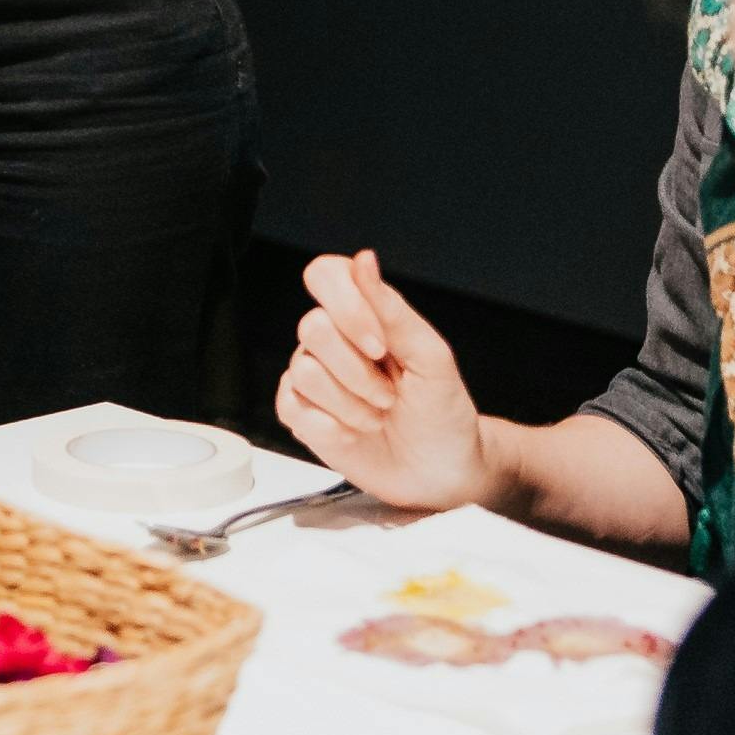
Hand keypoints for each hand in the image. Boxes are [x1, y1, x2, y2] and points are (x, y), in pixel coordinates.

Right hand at [275, 247, 492, 509]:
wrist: (441, 474)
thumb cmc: (442, 413)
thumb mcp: (431, 358)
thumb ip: (392, 309)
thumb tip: (364, 260)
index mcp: (364, 315)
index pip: (325, 275)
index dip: (346, 307)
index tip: (380, 346)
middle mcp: (333, 340)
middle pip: (312, 327)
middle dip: (359, 372)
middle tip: (389, 393)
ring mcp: (314, 377)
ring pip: (303, 372)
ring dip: (351, 404)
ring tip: (376, 415)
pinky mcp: (301, 414)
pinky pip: (292, 407)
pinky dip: (331, 427)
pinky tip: (354, 432)